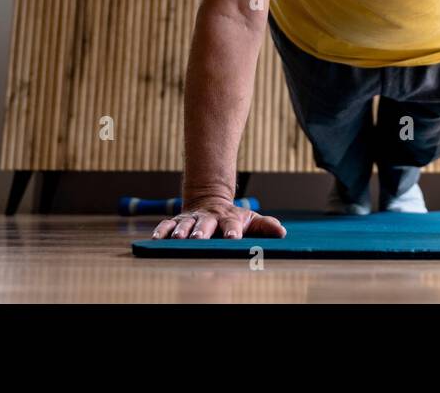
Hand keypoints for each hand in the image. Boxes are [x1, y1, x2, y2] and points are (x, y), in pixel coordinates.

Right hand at [150, 196, 286, 239]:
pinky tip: (156, 238)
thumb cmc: (234, 217)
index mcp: (228, 219)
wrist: (210, 200)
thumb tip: (282, 233)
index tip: (233, 239)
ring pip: (186, 224)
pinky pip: (168, 224)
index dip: (232, 231)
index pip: (231, 225)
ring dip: (181, 231)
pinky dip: (162, 230)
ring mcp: (193, 219)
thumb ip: (265, 226)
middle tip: (199, 239)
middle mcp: (209, 218)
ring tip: (178, 238)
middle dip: (202, 232)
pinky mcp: (178, 221)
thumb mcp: (251, 220)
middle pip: (206, 224)